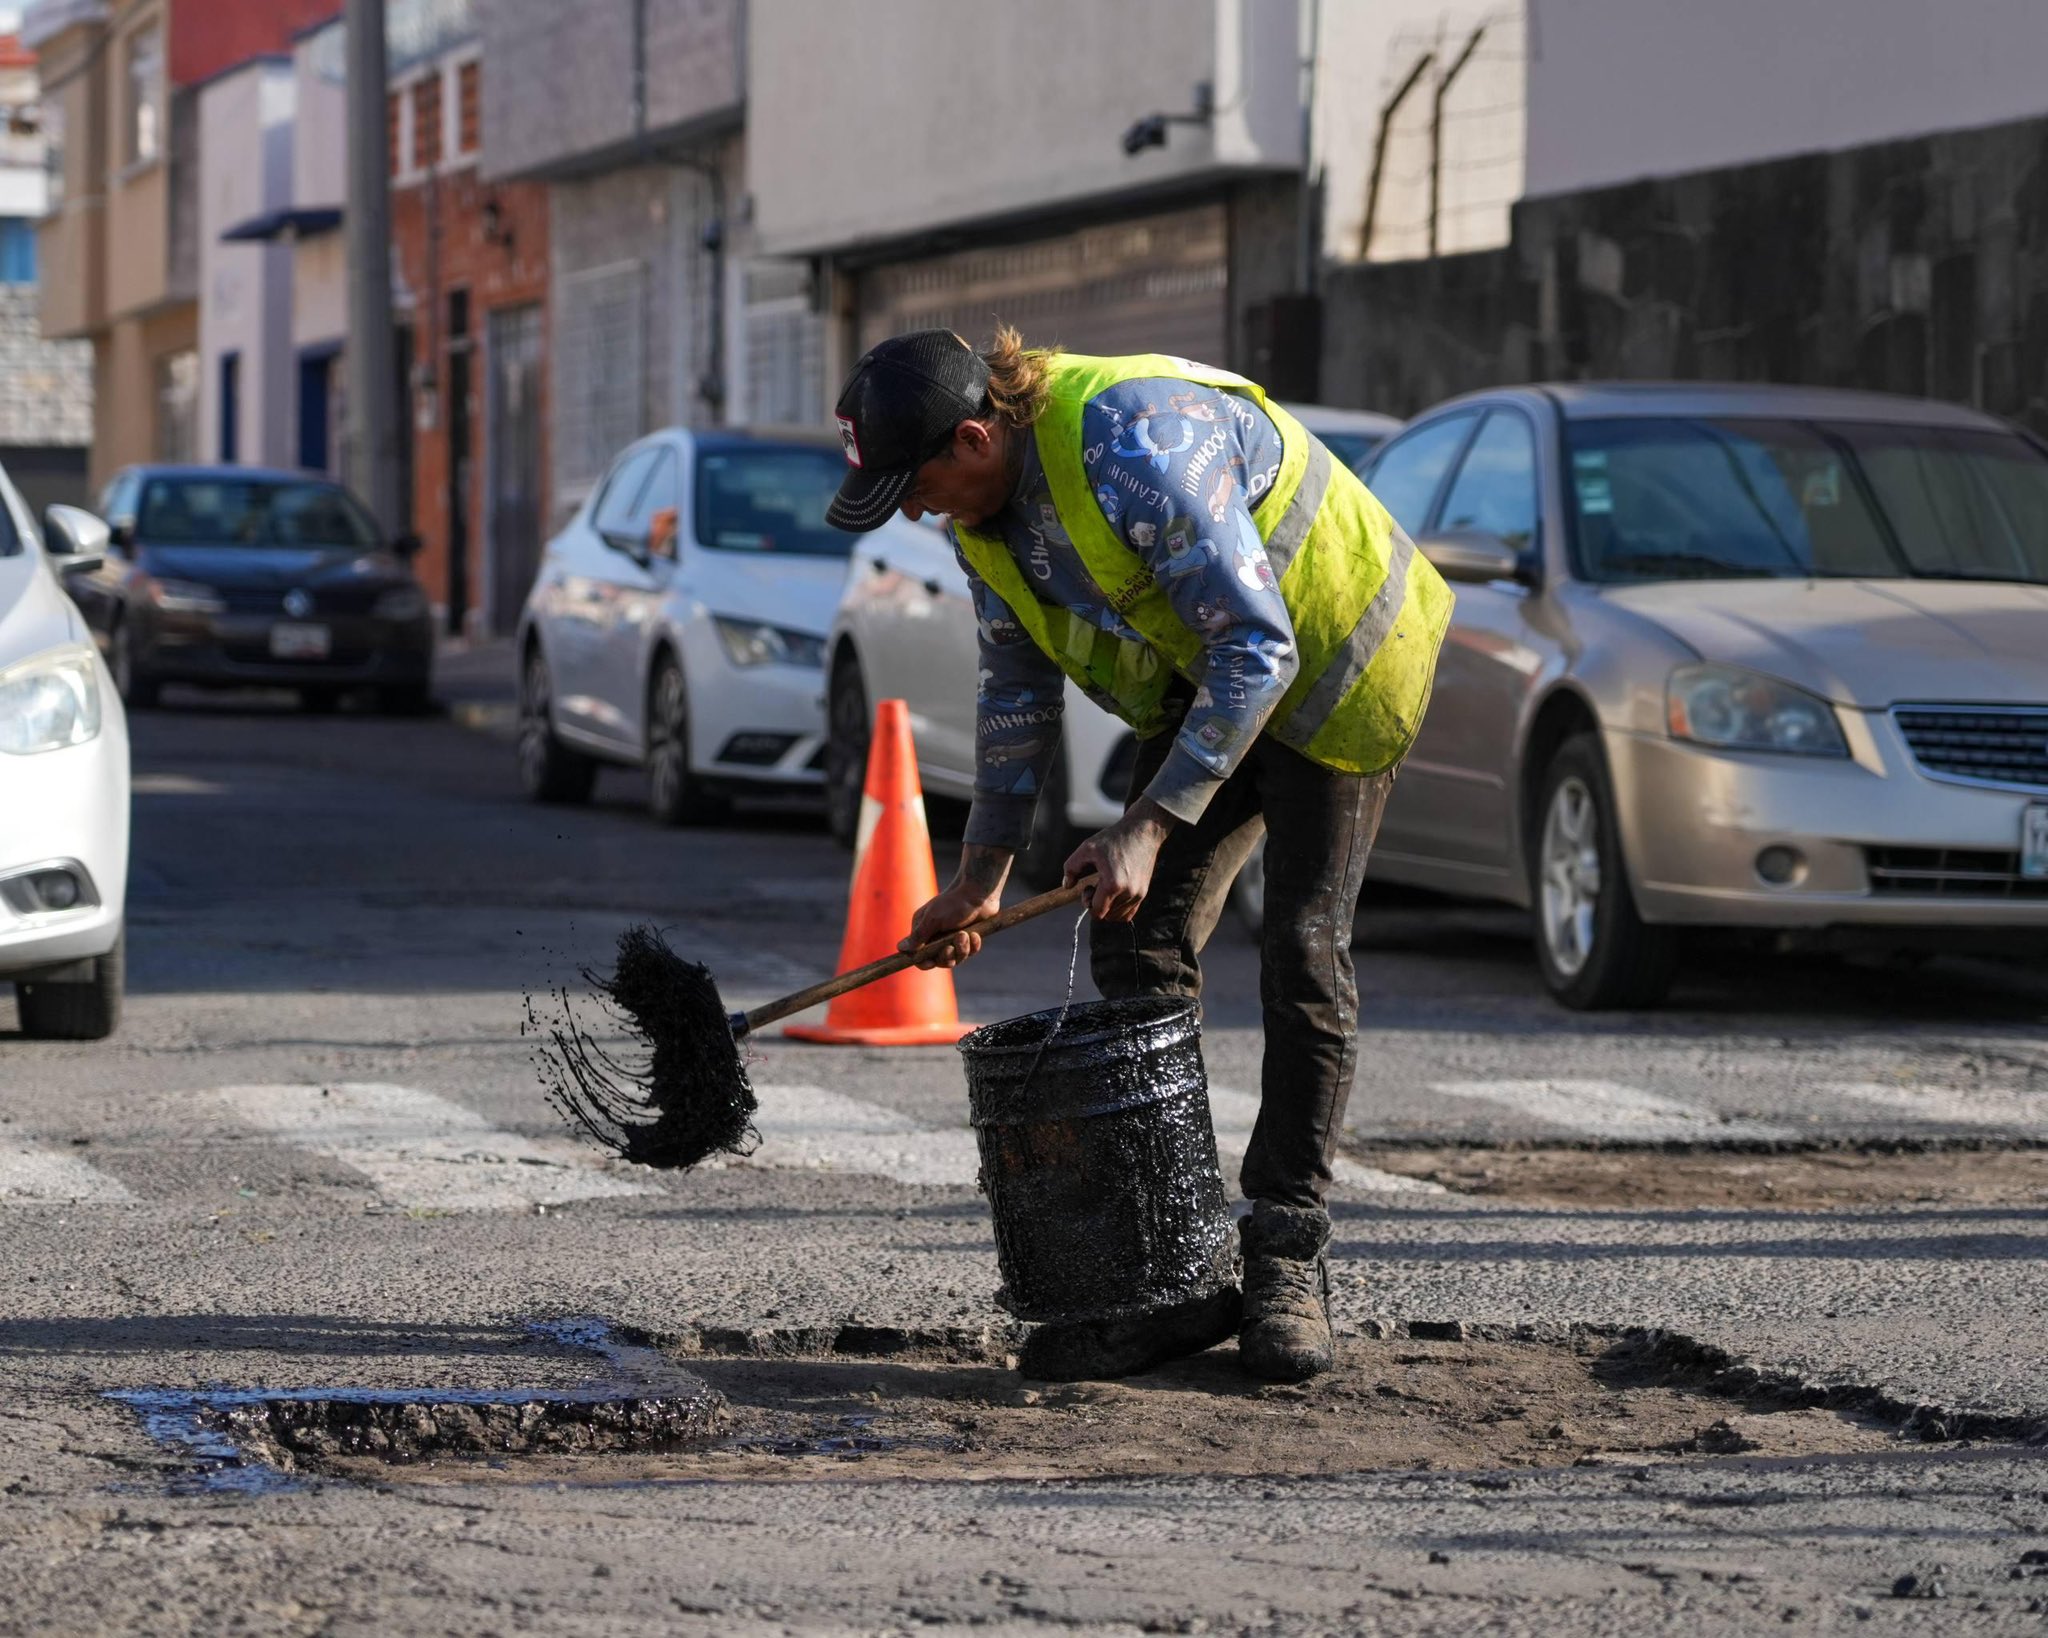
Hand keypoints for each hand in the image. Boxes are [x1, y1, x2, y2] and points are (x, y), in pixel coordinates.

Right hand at [899, 847, 1011, 968]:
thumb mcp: (933, 920)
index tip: (931, 962)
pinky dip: (973, 945)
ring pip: (956, 958)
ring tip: (965, 934)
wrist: (978, 892)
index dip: (924, 962)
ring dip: (961, 949)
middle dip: (946, 957)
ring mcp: (954, 938)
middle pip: (938, 961)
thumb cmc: (953, 903)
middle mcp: (937, 936)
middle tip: (950, 947)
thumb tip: (900, 948)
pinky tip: (974, 934)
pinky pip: (970, 952)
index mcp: (923, 930)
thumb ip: (918, 936)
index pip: (918, 955)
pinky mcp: (969, 939)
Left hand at [1063, 800, 1173, 922]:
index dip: (1087, 902)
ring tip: (1107, 886)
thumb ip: (1071, 868)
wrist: (1142, 832)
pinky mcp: (1144, 893)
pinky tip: (1115, 891)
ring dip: (1108, 906)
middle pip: (1106, 916)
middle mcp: (1128, 893)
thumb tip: (1067, 886)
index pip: (1097, 912)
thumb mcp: (1087, 848)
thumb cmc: (1114, 839)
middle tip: (1096, 885)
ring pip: (1117, 916)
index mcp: (1113, 884)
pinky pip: (1129, 913)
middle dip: (1097, 904)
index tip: (1089, 886)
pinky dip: (1119, 908)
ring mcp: (1139, 894)